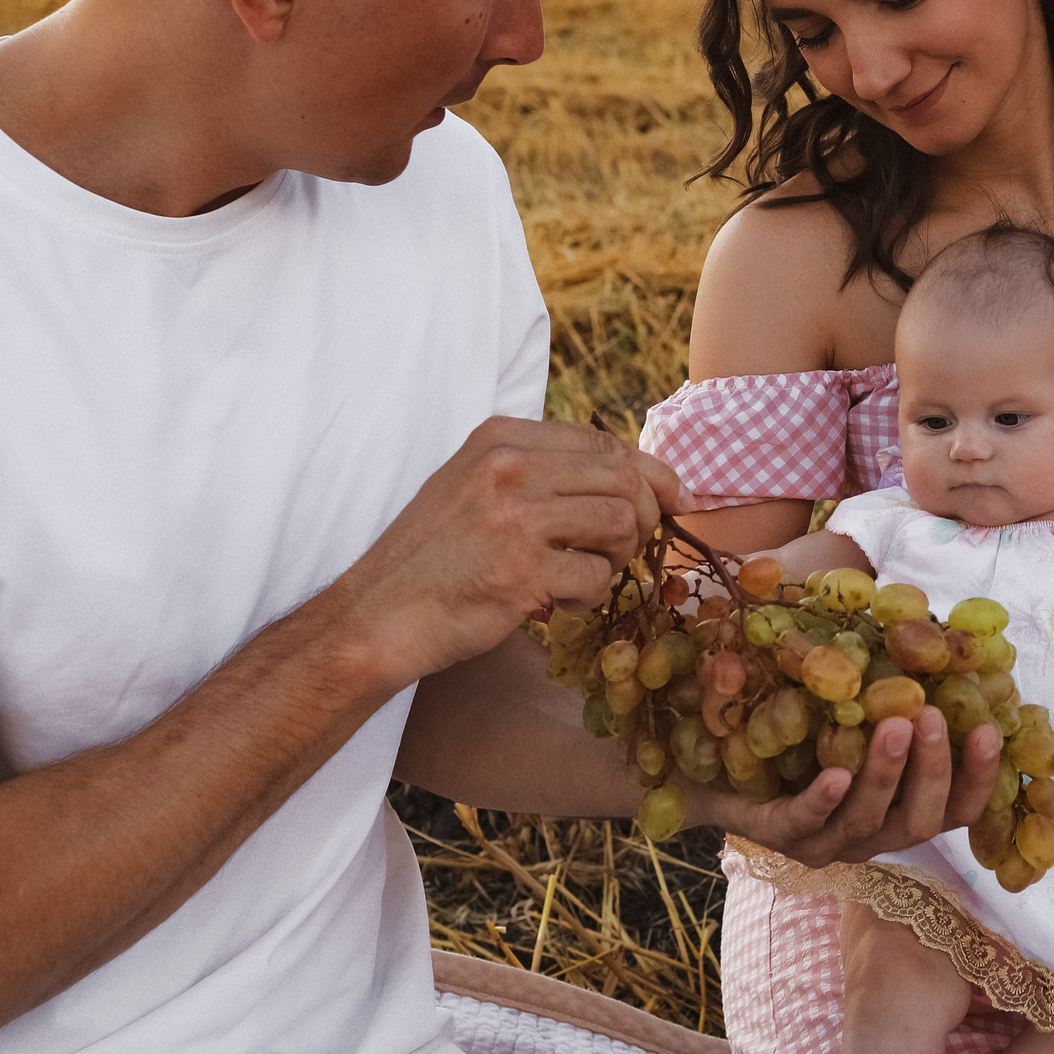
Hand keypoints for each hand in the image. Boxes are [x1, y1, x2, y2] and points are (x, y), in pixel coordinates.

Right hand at [328, 418, 693, 690]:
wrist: (379, 616)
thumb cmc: (433, 557)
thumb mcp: (475, 486)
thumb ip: (539, 470)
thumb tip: (631, 473)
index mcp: (501, 438)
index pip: (604, 442)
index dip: (650, 473)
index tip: (674, 500)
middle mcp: (509, 467)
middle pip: (624, 478)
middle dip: (645, 518)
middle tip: (626, 551)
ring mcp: (516, 517)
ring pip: (622, 523)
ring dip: (617, 559)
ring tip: (582, 577)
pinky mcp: (522, 570)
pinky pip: (597, 576)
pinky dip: (589, 596)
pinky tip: (557, 603)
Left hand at [692, 706, 1003, 867]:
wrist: (712, 759)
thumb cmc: (801, 727)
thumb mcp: (853, 702)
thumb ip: (896, 682)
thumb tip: (942, 632)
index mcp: (900, 807)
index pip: (957, 807)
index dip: (978, 776)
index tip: (988, 729)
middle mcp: (872, 833)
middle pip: (920, 821)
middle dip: (932, 770)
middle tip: (929, 715)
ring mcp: (825, 841)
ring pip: (868, 823)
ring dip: (886, 775)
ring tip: (895, 724)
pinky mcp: (776, 835)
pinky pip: (805, 824)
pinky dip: (824, 801)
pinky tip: (836, 776)